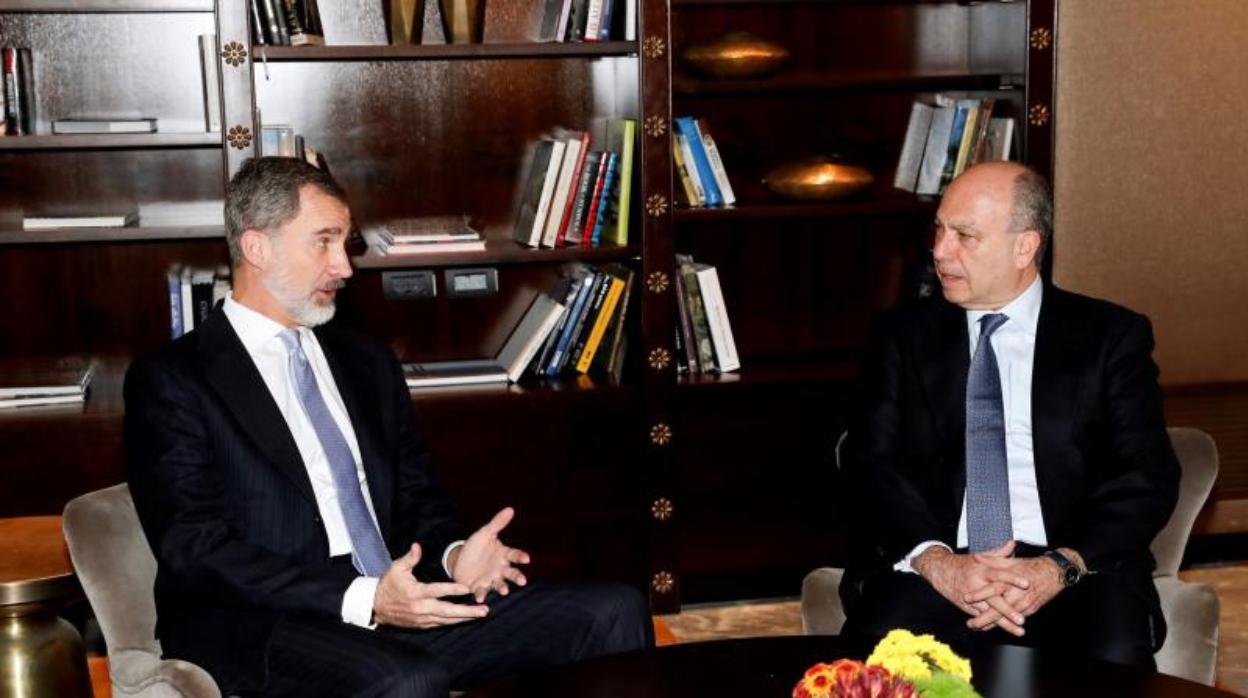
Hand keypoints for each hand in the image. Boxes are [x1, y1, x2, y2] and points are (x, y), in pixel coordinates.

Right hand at [373, 543, 488, 627]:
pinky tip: (466, 619)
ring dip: (465, 618)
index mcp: (415, 592)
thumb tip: (418, 545)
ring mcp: (422, 618)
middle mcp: (420, 608)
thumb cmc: (387, 585)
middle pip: (447, 610)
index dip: (452, 590)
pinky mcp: (422, 625)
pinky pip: (441, 624)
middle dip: (467, 611)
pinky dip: (454, 622)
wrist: (375, 607)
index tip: (467, 589)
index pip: (437, 591)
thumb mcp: (396, 568)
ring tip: (480, 615)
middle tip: (484, 610)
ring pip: (447, 620)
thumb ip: (410, 558)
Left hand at [449, 507, 530, 601]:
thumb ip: (497, 523)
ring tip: (504, 591)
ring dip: (502, 588)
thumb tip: (510, 509)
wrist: (459, 560)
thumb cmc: (476, 546)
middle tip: (522, 581)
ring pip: (500, 585)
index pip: (514, 555)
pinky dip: (482, 595)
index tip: (526, 559)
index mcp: (503, 555)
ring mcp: (491, 579)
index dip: (520, 557)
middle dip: (517, 577)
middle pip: (511, 573)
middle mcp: (500, 569)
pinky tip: (480, 598)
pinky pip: (482, 592)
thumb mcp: (485, 533)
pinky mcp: (479, 587)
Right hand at [913, 541, 1029, 635]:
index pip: (1000, 574)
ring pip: (989, 613)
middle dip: (1008, 610)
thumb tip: (1013, 544)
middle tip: (1022, 619)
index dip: (1013, 578)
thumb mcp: (980, 556)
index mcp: (982, 570)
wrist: (940, 570)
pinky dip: (993, 625)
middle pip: (994, 599)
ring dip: (1004, 623)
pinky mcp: (967, 607)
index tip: (1027, 584)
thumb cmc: (964, 564)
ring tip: (1019, 631)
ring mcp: (971, 598)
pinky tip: (1006, 631)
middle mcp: (977, 585)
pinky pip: (981, 617)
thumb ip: (998, 553)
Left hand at [963, 549, 1071, 630]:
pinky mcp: (1030, 610)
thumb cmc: (1029, 567)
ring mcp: (1024, 604)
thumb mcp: (1011, 562)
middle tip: (971, 624)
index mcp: (1010, 581)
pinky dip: (1005, 624)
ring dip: (992, 624)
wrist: (1054, 574)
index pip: (993, 588)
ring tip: (979, 629)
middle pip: (999, 609)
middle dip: (984, 618)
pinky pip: (1015, 619)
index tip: (966, 598)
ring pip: (1006, 618)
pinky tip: (993, 627)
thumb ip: (992, 560)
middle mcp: (1017, 594)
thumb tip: (976, 558)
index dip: (980, 594)